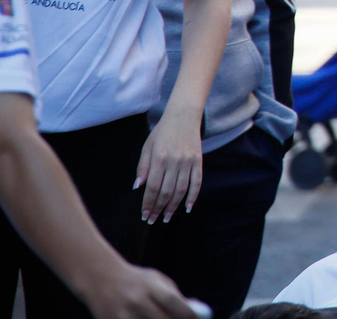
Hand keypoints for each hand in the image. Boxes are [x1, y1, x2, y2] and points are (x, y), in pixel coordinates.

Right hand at [78, 260, 197, 318]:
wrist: (100, 278)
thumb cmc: (136, 280)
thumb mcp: (157, 280)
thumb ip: (176, 296)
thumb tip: (197, 313)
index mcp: (152, 286)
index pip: (175, 303)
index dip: (190, 315)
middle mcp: (137, 301)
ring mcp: (122, 315)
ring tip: (158, 317)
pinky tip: (143, 318)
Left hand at [135, 109, 201, 223]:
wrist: (184, 116)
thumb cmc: (162, 132)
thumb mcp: (147, 146)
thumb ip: (142, 167)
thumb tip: (138, 187)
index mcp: (159, 158)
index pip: (152, 187)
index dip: (148, 204)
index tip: (145, 215)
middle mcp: (174, 162)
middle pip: (166, 192)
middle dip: (158, 209)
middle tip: (153, 220)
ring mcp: (188, 162)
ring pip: (181, 190)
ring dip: (173, 207)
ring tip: (167, 218)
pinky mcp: (198, 161)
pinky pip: (197, 182)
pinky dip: (193, 197)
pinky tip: (188, 208)